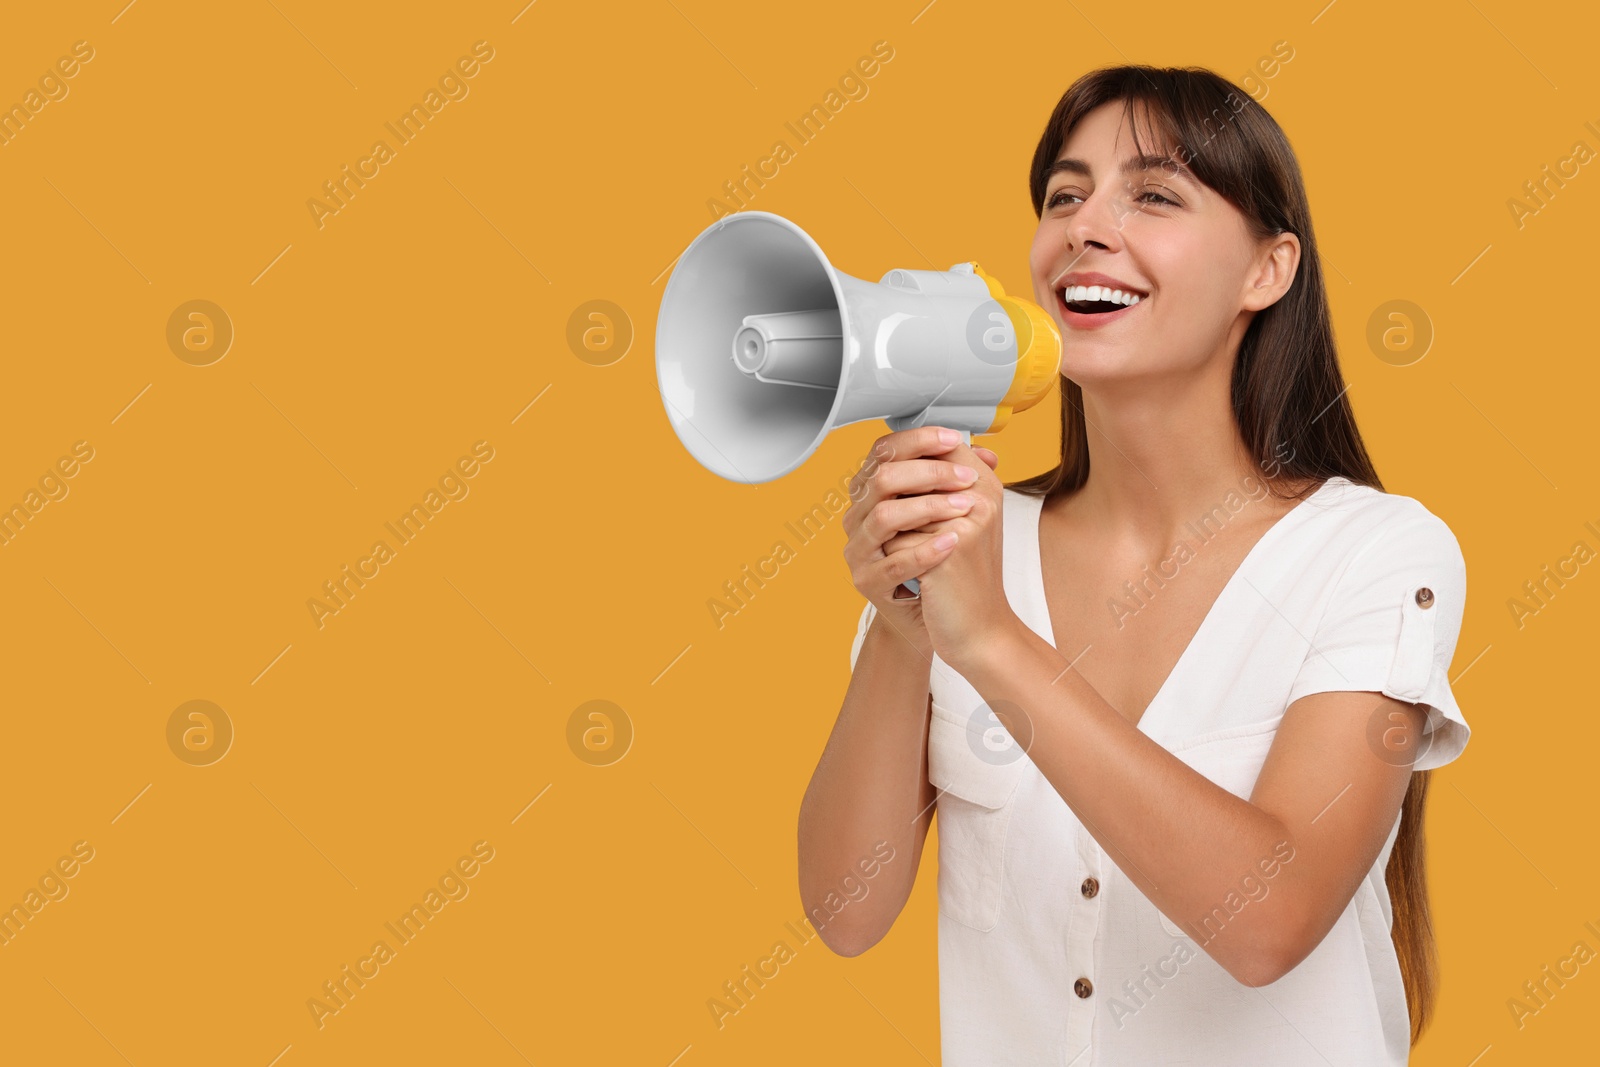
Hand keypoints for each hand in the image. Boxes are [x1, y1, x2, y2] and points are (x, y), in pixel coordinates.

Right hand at [842, 426, 1000, 659]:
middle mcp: (857, 517)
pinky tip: (951, 542)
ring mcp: (858, 550)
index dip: (918, 440)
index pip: (882, 451)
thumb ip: (960, 481)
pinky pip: (892, 562)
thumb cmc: (942, 558)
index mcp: (872, 492)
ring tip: (965, 509)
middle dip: (930, 472)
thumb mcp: (952, 514)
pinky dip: (925, 550)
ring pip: (884, 517)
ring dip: (929, 508)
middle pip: (882, 479)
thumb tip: (986, 453)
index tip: (954, 440)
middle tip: (968, 478)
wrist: (942, 614)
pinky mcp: (866, 581)